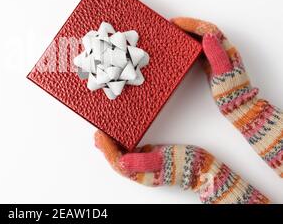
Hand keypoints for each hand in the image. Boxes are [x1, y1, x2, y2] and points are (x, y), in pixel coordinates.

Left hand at [94, 130, 268, 203]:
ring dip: (112, 148)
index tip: (99, 135)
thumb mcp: (166, 160)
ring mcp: (146, 168)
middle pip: (116, 161)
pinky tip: (121, 140)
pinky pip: (132, 157)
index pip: (117, 162)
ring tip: (104, 136)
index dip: (106, 149)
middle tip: (97, 133)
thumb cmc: (188, 165)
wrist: (207, 170)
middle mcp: (141, 172)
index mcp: (142, 172)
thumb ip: (143, 162)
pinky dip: (123, 148)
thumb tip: (120, 163)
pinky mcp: (152, 162)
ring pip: (123, 159)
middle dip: (105, 148)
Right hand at [172, 17, 282, 176]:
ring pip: (202, 39)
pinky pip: (200, 49)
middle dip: (188, 26)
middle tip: (172, 24)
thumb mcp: (222, 73)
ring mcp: (218, 57)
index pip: (208, 30)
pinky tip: (182, 47)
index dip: (192, 24)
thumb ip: (216, 54)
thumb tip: (207, 36)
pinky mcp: (212, 65)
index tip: (177, 22)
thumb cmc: (231, 93)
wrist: (237, 107)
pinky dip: (190, 44)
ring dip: (188, 33)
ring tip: (174, 32)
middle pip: (205, 32)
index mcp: (226, 50)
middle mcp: (223, 51)